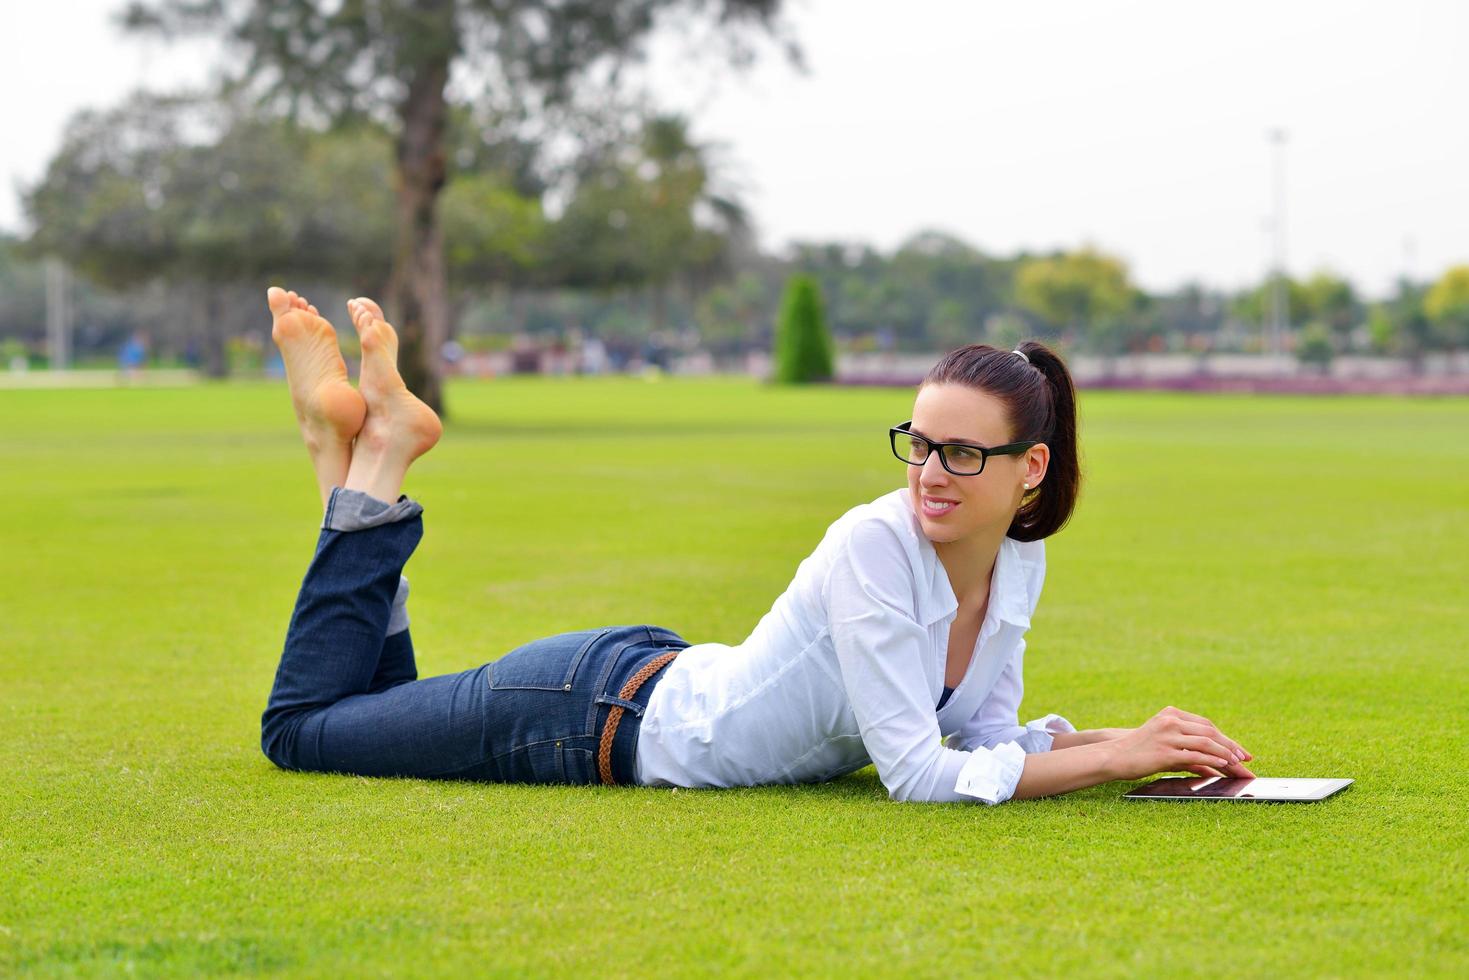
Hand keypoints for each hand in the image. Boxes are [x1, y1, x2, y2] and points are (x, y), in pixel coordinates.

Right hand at [1105, 706, 1255, 781]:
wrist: (1114, 757)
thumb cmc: (1139, 753)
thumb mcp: (1166, 746)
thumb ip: (1190, 752)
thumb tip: (1215, 768)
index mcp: (1171, 714)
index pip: (1207, 725)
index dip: (1227, 739)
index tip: (1241, 752)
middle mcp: (1171, 721)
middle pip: (1210, 732)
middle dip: (1232, 747)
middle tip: (1246, 760)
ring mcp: (1167, 735)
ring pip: (1207, 743)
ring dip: (1227, 755)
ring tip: (1239, 766)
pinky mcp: (1165, 752)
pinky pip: (1196, 755)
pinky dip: (1213, 761)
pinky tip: (1223, 767)